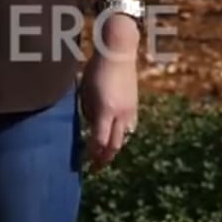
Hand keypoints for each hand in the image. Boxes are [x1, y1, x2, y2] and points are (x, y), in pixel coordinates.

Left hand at [79, 44, 139, 170]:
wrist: (118, 53)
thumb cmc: (95, 69)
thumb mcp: (85, 91)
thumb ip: (88, 111)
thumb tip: (91, 128)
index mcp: (105, 110)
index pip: (99, 141)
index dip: (93, 154)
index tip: (86, 162)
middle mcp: (120, 114)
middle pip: (115, 144)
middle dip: (105, 158)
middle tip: (96, 167)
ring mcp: (130, 111)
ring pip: (124, 137)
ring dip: (114, 148)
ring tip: (105, 156)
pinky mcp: (135, 106)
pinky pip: (129, 128)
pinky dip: (121, 136)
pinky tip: (114, 138)